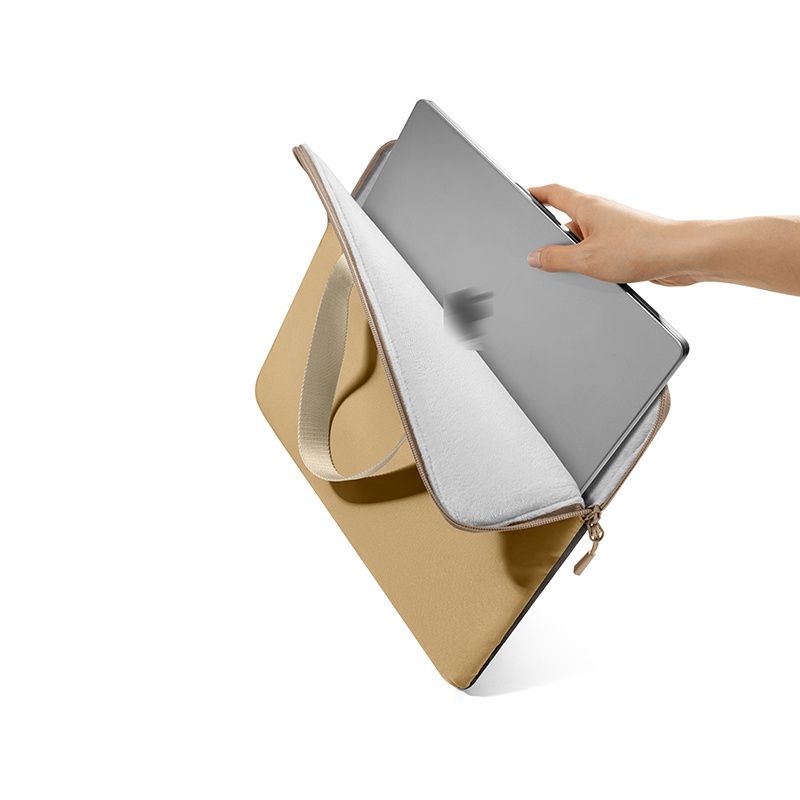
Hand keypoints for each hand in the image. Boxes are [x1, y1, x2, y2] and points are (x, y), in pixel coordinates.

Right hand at [526, 184, 698, 285]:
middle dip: (553, 239)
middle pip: (565, 221)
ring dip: (575, 256)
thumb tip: (535, 257)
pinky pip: (597, 252)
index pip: (552, 193)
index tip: (523, 196)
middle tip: (544, 255)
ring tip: (580, 271)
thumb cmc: (640, 248)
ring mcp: (613, 228)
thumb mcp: (585, 259)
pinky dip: (591, 263)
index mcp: (586, 207)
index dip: (535, 194)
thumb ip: (555, 259)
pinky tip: (596, 277)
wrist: (681, 255)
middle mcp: (600, 213)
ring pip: (582, 240)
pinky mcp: (625, 243)